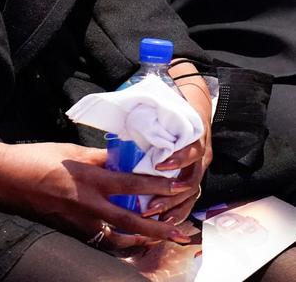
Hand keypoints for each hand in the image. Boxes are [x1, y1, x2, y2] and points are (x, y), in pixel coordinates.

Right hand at [0, 126, 197, 249]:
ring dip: (140, 241)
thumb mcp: (70, 151)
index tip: (176, 187)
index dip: (156, 187)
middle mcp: (87, 205)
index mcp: (88, 179)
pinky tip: (126, 240)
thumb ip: (97, 157)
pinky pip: (100, 239)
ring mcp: (79, 222)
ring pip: (117, 238)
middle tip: (179, 231)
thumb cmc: (36, 158)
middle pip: (131, 222)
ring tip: (158, 239)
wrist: (6, 178)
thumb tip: (121, 157)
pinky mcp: (70, 230)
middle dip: (158, 229)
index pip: (130, 185)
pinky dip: (117, 241)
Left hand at [145, 72, 212, 225]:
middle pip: (191, 181)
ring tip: (156, 219)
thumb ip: (151, 114)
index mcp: (195, 136)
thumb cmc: (175, 106)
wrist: (196, 104)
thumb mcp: (166, 107)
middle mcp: (201, 155)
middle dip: (170, 196)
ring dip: (174, 208)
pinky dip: (179, 211)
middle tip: (150, 205)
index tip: (160, 165)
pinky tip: (165, 221)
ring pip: (192, 194)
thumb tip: (122, 112)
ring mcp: (200, 168)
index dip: (178, 159)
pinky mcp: (195, 176)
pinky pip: (190, 199)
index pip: (192, 150)